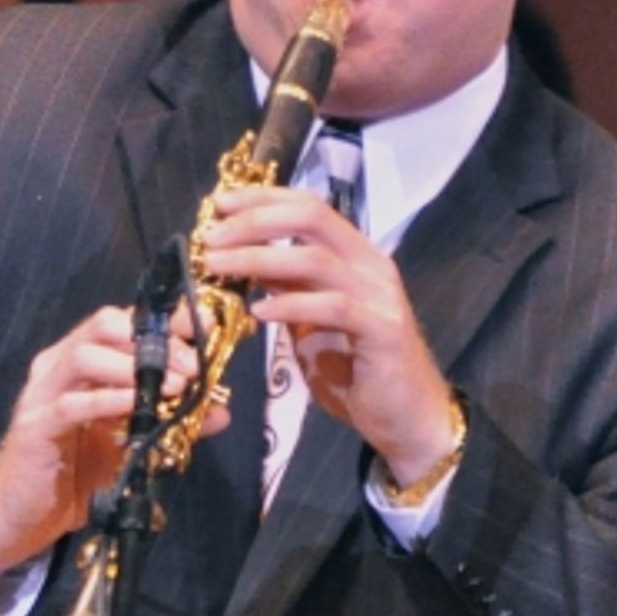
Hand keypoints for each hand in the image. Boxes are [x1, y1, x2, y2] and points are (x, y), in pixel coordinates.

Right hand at [0, 304, 220, 584]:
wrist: (23, 518)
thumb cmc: (75, 475)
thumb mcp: (131, 444)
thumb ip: (171, 422)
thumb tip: (220, 412)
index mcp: (81, 362)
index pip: (123, 322)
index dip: (165, 320)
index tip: (203, 326)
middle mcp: (58, 367)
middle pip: (103, 325)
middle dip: (155, 341)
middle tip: (191, 368)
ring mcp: (42, 394)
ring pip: (84, 355)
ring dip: (133, 367)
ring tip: (171, 387)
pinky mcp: (34, 427)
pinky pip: (71, 405)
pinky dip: (108, 400)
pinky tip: (137, 406)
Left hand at [201, 185, 456, 482]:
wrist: (405, 416)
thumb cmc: (355, 370)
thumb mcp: (309, 322)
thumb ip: (286, 289)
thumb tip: (243, 259)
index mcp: (355, 254)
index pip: (309, 206)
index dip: (263, 199)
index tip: (220, 204)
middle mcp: (371, 264)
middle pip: (312, 218)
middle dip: (255, 221)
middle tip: (211, 237)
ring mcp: (380, 295)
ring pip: (316, 258)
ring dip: (259, 258)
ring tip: (218, 266)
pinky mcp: (384, 330)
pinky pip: (334, 307)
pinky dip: (292, 305)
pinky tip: (258, 313)